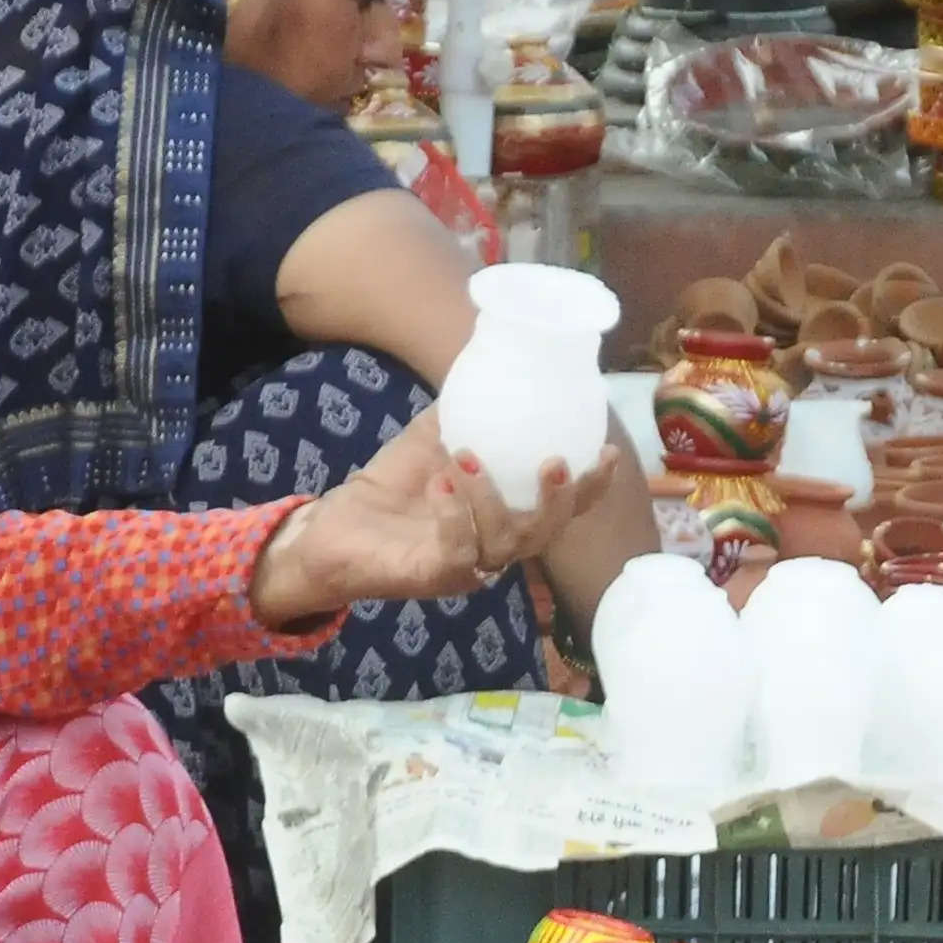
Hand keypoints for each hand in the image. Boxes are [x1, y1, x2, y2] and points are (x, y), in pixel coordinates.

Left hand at [248, 412, 590, 621]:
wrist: (336, 527)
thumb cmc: (390, 488)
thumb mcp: (431, 441)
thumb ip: (463, 414)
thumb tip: (489, 365)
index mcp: (506, 517)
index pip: (563, 510)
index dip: (592, 487)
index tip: (606, 449)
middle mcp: (495, 547)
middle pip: (547, 533)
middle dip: (561, 501)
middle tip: (556, 463)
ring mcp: (467, 567)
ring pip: (505, 543)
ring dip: (492, 498)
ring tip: (468, 458)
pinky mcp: (435, 577)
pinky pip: (457, 550)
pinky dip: (453, 513)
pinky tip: (442, 481)